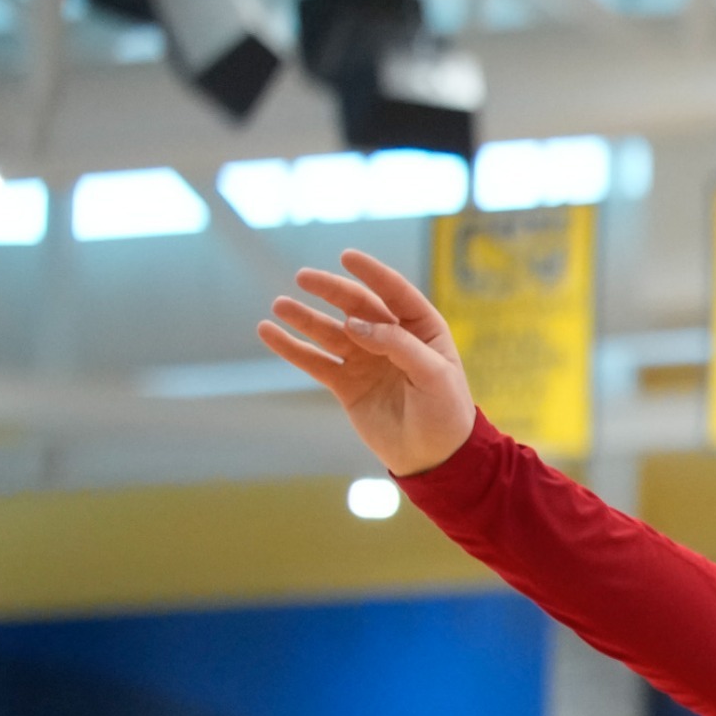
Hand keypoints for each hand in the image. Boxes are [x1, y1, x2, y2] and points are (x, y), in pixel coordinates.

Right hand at [257, 247, 477, 476]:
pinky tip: (268, 332)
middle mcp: (391, 339)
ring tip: (280, 305)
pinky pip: (315, 361)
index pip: (396, 293)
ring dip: (305, 318)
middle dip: (331, 290)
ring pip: (330, 332)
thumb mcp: (434, 375)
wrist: (435, 458)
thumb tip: (354, 323)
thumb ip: (398, 346)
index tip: (347, 256)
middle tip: (303, 277)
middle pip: (357, 307)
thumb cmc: (446, 412)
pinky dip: (292, 348)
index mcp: (422, 330)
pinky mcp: (347, 384)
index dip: (373, 274)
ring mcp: (366, 360)